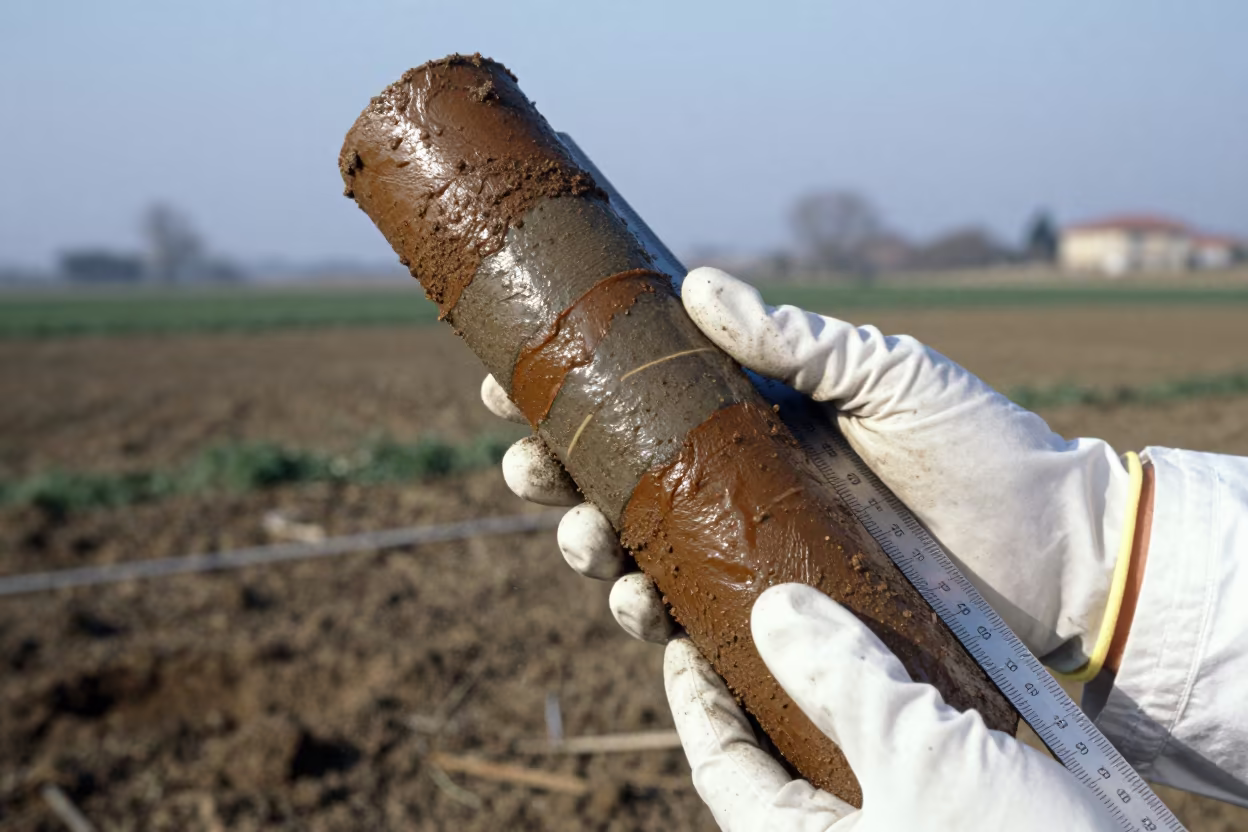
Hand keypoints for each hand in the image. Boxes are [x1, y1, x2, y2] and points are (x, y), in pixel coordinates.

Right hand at [484, 267, 1136, 669]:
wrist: (1052, 551)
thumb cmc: (977, 448)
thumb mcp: (886, 374)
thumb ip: (796, 339)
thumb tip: (696, 281)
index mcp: (750, 416)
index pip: (638, 397)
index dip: (566, 389)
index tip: (508, 374)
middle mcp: (734, 481)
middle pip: (612, 476)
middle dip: (552, 471)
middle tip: (528, 464)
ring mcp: (748, 549)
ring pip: (633, 547)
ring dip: (585, 544)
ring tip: (583, 538)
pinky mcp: (772, 614)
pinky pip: (685, 617)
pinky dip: (648, 617)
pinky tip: (639, 606)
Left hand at [666, 582, 1113, 830]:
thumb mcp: (923, 760)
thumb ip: (843, 682)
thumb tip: (773, 611)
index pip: (720, 761)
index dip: (693, 690)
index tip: (681, 627)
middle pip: (773, 748)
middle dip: (759, 673)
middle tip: (753, 601)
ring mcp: (897, 824)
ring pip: (838, 748)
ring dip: (828, 681)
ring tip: (821, 610)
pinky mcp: (952, 816)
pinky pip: (897, 756)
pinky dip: (887, 704)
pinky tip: (899, 656)